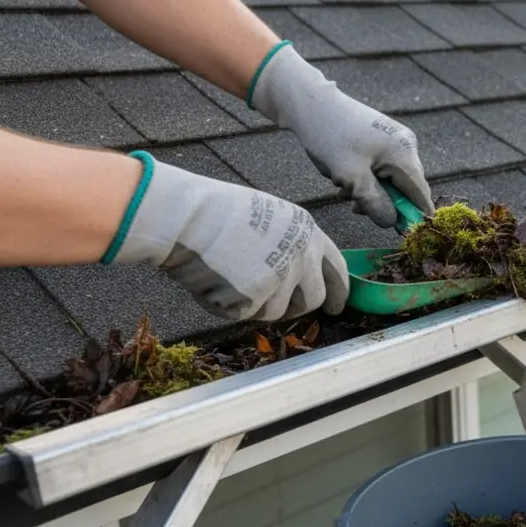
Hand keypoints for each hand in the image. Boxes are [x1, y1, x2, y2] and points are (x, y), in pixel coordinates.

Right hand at [105, 152, 349, 321]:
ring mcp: (281, 278)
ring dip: (256, 304)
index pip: (336, 270)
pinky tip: (216, 281)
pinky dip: (230, 306)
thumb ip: (291, 244)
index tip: (336, 307)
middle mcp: (301, 256)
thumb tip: (299, 274)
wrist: (186, 217)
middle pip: (312, 299)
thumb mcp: (271, 217)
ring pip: (277, 312)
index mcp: (307, 232)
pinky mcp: (256, 297)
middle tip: (274, 304)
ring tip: (230, 277)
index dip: (339, 292)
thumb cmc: (217, 212)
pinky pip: (246, 314)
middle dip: (296, 307)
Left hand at [250, 43, 432, 228]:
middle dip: (384, 203)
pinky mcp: (384, 139)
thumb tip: (392, 223)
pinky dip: (367, 179)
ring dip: (371, 192)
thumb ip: (375, 204)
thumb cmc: (330, 137)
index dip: (413, 217)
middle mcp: (407, 146)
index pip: (421, 196)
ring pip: (392, 181)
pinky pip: (383, 169)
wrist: (311, 104)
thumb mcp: (351, 178)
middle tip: (354, 206)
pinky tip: (346, 178)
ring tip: (343, 189)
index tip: (397, 233)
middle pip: (406, 189)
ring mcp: (396, 140)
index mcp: (404, 154)